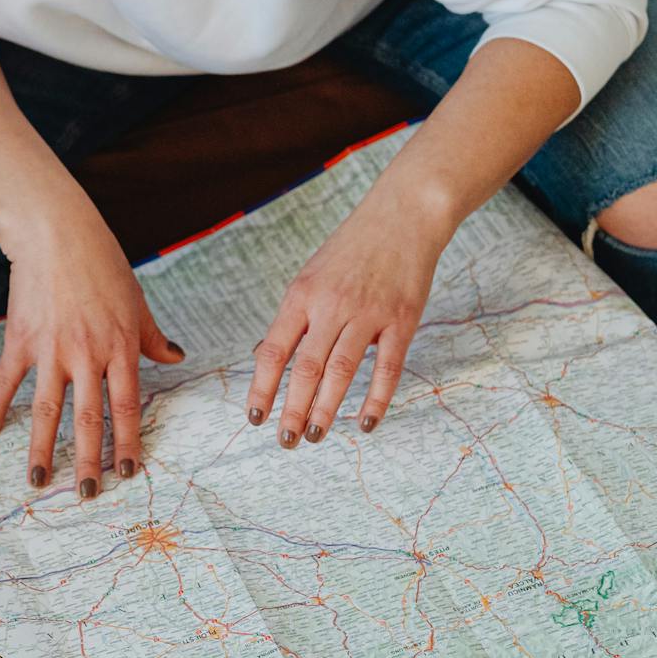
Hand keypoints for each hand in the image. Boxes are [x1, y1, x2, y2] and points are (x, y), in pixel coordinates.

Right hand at [0, 215, 184, 498]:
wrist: (57, 233)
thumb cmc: (102, 263)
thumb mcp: (136, 300)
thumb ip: (152, 336)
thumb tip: (176, 357)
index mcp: (120, 347)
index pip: (126, 406)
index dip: (127, 442)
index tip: (127, 472)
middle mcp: (87, 354)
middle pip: (89, 418)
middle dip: (89, 460)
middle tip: (87, 494)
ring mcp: (52, 349)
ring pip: (48, 410)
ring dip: (43, 449)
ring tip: (38, 481)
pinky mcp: (21, 339)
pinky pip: (8, 381)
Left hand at [247, 199, 446, 445]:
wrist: (401, 216)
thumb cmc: (350, 251)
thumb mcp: (310, 276)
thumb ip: (292, 318)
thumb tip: (264, 357)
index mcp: (301, 296)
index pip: (274, 350)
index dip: (262, 388)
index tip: (255, 417)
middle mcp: (331, 306)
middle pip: (306, 368)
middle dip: (292, 410)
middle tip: (285, 441)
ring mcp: (368, 313)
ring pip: (342, 371)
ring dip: (326, 409)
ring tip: (314, 436)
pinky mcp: (402, 320)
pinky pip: (388, 367)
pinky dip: (376, 399)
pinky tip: (365, 423)